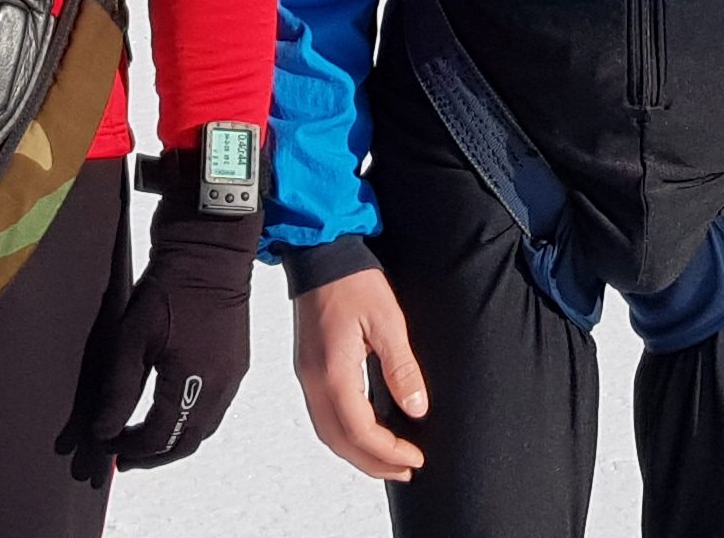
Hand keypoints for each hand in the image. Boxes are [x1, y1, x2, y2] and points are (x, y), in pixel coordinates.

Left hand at [83, 203, 256, 468]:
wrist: (210, 247)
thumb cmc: (168, 288)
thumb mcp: (131, 339)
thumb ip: (118, 391)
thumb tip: (105, 431)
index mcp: (193, 384)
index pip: (160, 438)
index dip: (131, 449)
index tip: (107, 446)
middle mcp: (220, 388)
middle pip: (187, 441)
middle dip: (154, 454)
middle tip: (126, 455)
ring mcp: (233, 376)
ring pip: (204, 428)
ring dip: (175, 439)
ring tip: (145, 437)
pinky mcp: (238, 362)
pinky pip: (216, 407)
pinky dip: (192, 419)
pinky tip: (171, 409)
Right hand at [291, 267, 429, 481]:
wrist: (321, 255)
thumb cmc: (352, 281)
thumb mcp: (388, 322)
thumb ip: (402, 368)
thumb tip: (416, 409)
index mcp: (333, 373)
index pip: (360, 431)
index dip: (389, 451)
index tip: (416, 456)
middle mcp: (314, 381)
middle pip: (340, 441)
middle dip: (373, 462)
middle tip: (406, 469)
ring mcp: (307, 376)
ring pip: (328, 432)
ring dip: (358, 453)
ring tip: (389, 459)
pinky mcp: (309, 369)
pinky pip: (323, 416)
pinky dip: (345, 434)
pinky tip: (366, 432)